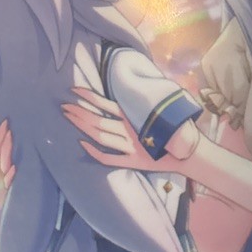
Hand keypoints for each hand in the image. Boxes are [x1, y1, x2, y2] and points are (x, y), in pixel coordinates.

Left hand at [61, 85, 193, 176]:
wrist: (188, 154)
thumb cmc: (174, 129)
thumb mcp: (159, 111)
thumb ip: (143, 103)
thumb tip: (132, 90)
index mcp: (135, 117)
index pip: (107, 105)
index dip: (89, 97)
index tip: (74, 90)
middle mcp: (130, 131)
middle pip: (98, 121)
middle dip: (79, 112)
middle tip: (63, 107)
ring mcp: (130, 146)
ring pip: (100, 136)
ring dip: (82, 126)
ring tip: (69, 117)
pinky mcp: (132, 161)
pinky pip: (109, 158)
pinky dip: (94, 152)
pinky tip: (82, 144)